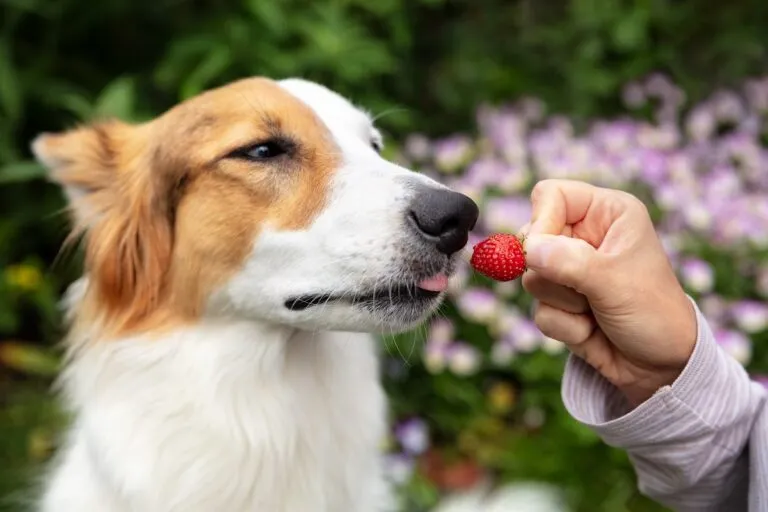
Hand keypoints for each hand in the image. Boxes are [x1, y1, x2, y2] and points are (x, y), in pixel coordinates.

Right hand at [521, 179, 696, 405]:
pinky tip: (591, 330)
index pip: (550, 196)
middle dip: (552, 273)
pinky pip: (538, 311)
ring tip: (596, 311)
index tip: (544, 252)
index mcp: (606, 213)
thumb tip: (528, 249)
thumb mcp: (616, 283)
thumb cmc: (654, 313)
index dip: (541, 222)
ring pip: (531, 279)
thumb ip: (570, 262)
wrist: (664, 368)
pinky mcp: (560, 303)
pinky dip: (563, 326)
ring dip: (562, 304)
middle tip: (585, 289)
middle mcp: (585, 236)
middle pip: (531, 239)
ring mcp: (569, 270)